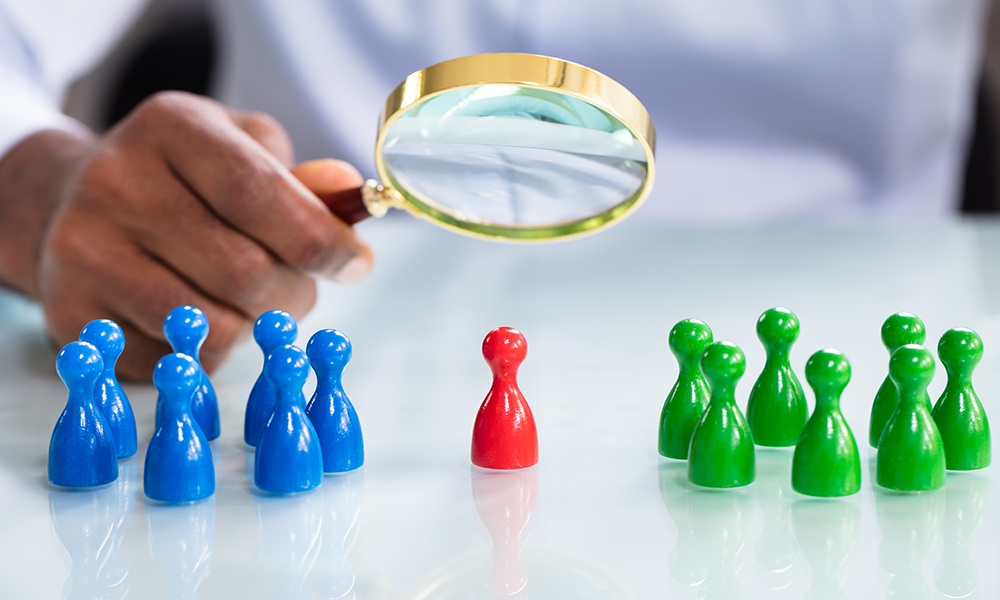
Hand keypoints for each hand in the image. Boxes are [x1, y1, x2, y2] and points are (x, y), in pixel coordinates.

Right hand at [0, 91, 372, 379]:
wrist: (73, 201)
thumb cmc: (183, 178)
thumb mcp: (243, 150)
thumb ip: (302, 180)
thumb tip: (349, 196)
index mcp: (170, 128)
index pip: (257, 194)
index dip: (320, 240)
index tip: (355, 263)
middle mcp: (115, 183)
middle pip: (244, 271)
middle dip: (296, 292)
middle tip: (301, 287)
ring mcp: (83, 252)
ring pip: (215, 328)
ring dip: (257, 327)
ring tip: (252, 301)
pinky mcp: (72, 313)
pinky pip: (177, 362)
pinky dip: (210, 353)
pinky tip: (201, 316)